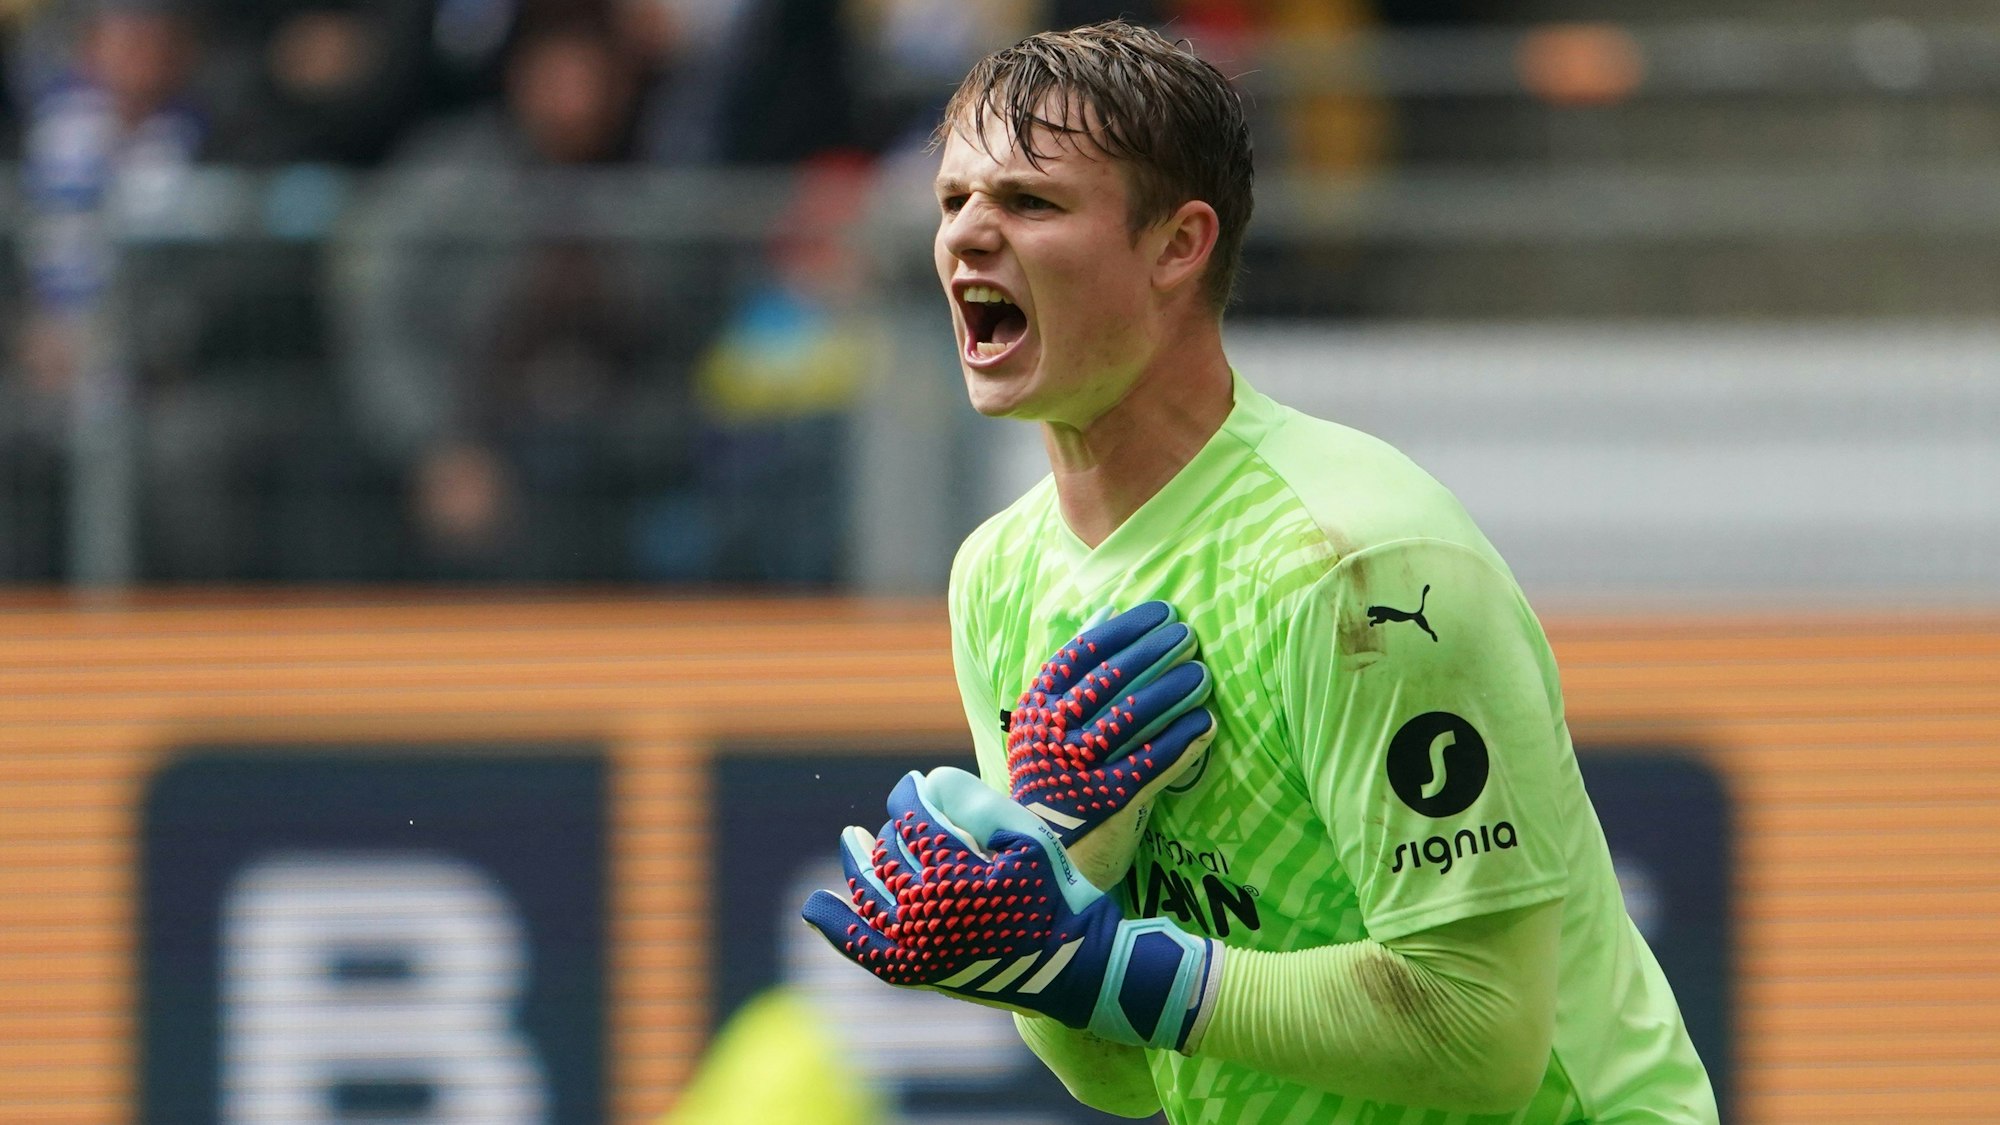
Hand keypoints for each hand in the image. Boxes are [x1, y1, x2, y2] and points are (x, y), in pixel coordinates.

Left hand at [802, 767, 1220, 1050]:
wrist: (1073, 966)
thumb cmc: (1054, 892)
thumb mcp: (1027, 837)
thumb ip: (975, 801)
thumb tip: (926, 782)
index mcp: (951, 871)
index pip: (910, 817)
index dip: (907, 794)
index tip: (913, 785)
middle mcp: (924, 910)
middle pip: (889, 851)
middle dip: (892, 827)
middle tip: (902, 818)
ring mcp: (915, 945)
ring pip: (871, 890)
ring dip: (857, 861)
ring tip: (850, 840)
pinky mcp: (915, 972)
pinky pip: (862, 947)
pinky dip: (834, 924)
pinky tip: (815, 905)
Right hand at [1007, 602, 1216, 889]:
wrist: (1042, 853)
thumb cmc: (1054, 775)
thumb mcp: (1047, 722)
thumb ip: (1076, 670)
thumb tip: (1106, 611)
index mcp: (1035, 708)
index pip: (1082, 654)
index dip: (1126, 629)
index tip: (1162, 613)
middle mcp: (1050, 735)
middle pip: (1109, 681)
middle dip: (1154, 653)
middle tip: (1189, 636)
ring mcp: (1075, 769)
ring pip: (1130, 719)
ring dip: (1171, 692)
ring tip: (1202, 675)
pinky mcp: (1103, 803)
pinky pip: (1150, 764)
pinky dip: (1180, 742)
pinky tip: (1204, 724)